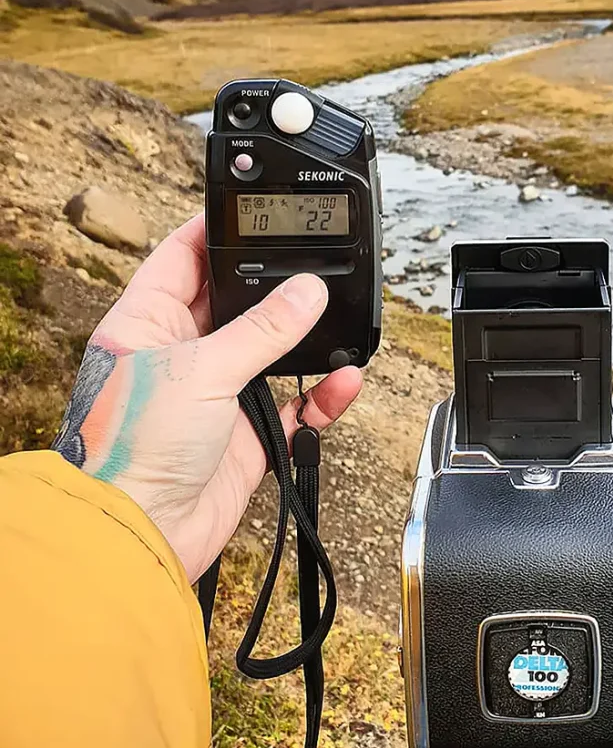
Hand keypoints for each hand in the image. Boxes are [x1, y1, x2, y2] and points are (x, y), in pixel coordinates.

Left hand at [51, 213, 362, 582]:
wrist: (142, 535)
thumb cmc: (133, 450)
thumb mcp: (202, 371)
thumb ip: (262, 330)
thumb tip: (308, 291)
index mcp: (146, 323)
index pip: (182, 258)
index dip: (214, 231)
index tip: (253, 212)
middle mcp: (181, 353)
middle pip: (236, 302)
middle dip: (276, 288)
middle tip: (313, 265)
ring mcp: (215, 393)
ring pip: (272, 353)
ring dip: (307, 344)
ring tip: (338, 325)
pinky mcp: (246, 433)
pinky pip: (294, 405)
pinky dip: (321, 396)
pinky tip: (343, 383)